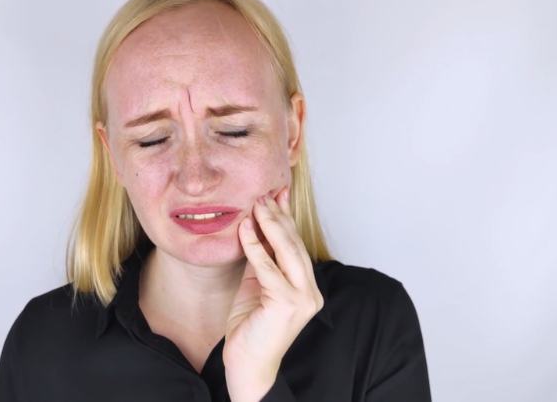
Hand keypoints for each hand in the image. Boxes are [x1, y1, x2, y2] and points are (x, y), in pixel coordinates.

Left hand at [223, 187, 324, 401]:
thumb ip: (261, 259)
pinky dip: (256, 247)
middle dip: (279, 216)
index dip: (287, 218)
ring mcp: (303, 299)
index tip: (277, 193)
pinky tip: (245, 230)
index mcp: (306, 286)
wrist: (247, 363)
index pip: (296, 245)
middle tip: (264, 193)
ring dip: (270, 225)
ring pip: (288, 252)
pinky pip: (268, 269)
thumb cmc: (250, 327)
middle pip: (295, 245)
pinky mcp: (288, 305)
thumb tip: (257, 226)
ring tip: (257, 203)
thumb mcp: (256, 284)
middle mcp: (311, 292)